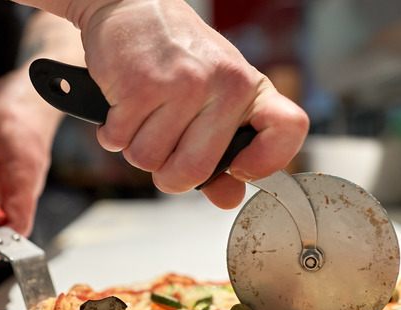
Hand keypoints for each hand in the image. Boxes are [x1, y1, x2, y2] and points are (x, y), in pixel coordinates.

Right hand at [69, 0, 308, 208]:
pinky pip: (120, 142)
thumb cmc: (177, 58)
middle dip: (168, 176)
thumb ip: (224, 154)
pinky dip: (113, 134)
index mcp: (250, 88)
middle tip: (164, 152)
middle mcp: (224, 84)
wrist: (134, 8)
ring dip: (136, 150)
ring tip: (143, 117)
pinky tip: (123, 106)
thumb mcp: (214, 98)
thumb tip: (228, 199)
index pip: (288, 129)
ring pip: (148, 161)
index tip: (240, 171)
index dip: (266, 164)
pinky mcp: (140, 84)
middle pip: (193, 172)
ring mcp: (183, 84)